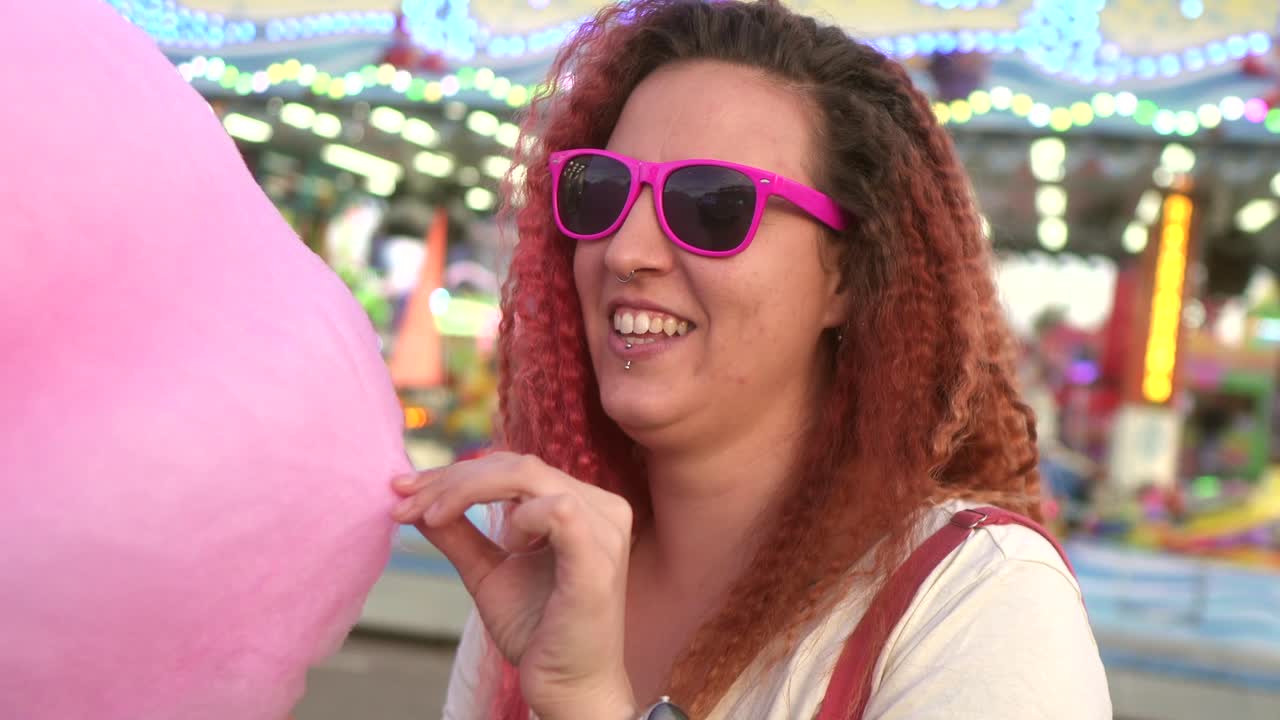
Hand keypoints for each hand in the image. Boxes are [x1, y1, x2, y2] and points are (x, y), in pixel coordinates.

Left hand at [391, 452, 637, 719]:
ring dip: (468, 490)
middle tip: (405, 503)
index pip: (512, 467)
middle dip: (451, 479)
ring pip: (528, 475)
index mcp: (579, 504)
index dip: (455, 474)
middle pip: (516, 464)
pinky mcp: (597, 560)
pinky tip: (502, 543)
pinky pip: (558, 510)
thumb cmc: (538, 631)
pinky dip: (518, 516)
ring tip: (434, 520)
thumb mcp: (488, 572)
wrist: (567, 689)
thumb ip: (459, 535)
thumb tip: (415, 503)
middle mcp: (599, 508)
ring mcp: (603, 531)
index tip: (403, 492)